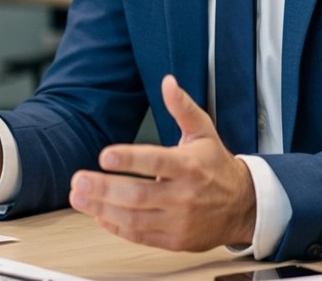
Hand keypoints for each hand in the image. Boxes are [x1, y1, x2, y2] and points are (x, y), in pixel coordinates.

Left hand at [68, 74, 255, 250]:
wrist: (243, 207)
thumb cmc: (217, 166)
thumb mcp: (203, 131)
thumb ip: (182, 107)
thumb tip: (168, 82)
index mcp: (189, 166)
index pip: (155, 161)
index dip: (129, 159)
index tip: (104, 156)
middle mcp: (184, 195)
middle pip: (137, 194)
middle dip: (103, 188)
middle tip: (78, 180)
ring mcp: (179, 221)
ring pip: (134, 218)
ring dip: (101, 208)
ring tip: (78, 196)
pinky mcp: (175, 240)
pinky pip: (139, 236)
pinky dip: (116, 226)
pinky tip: (98, 214)